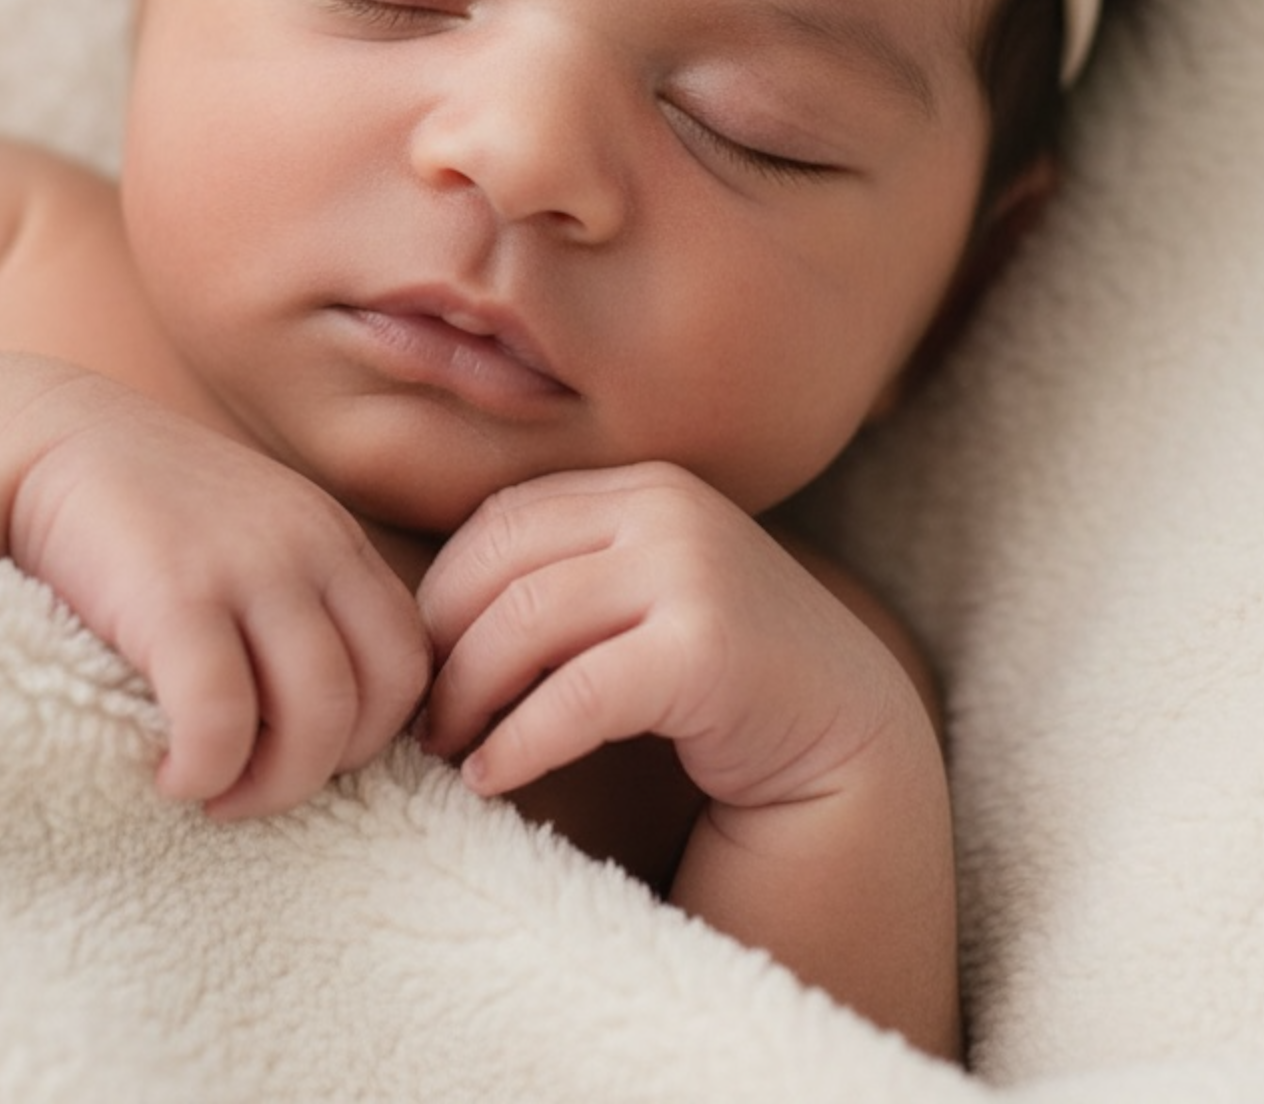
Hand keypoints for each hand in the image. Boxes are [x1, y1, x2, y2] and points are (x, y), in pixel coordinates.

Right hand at [8, 382, 430, 819]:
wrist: (48, 439)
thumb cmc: (145, 512)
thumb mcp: (252, 538)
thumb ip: (298, 602)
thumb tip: (323, 720)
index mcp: (335, 541)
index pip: (408, 660)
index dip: (372, 731)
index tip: (303, 756)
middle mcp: (310, 549)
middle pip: (378, 698)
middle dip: (326, 769)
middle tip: (255, 788)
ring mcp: (248, 569)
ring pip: (318, 719)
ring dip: (270, 786)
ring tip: (213, 789)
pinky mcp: (175, 596)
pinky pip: (222, 719)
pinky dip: (205, 770)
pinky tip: (171, 775)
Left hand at [416, 462, 913, 811]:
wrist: (844, 737)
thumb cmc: (718, 676)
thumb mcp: (639, 594)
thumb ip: (565, 574)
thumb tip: (423, 613)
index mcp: (643, 486)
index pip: (502, 520)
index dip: (443, 592)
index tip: (420, 660)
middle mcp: (667, 509)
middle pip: (500, 568)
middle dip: (442, 646)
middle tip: (419, 716)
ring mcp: (690, 571)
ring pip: (524, 624)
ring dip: (466, 697)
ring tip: (446, 749)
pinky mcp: (703, 649)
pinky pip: (573, 695)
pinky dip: (516, 742)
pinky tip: (490, 777)